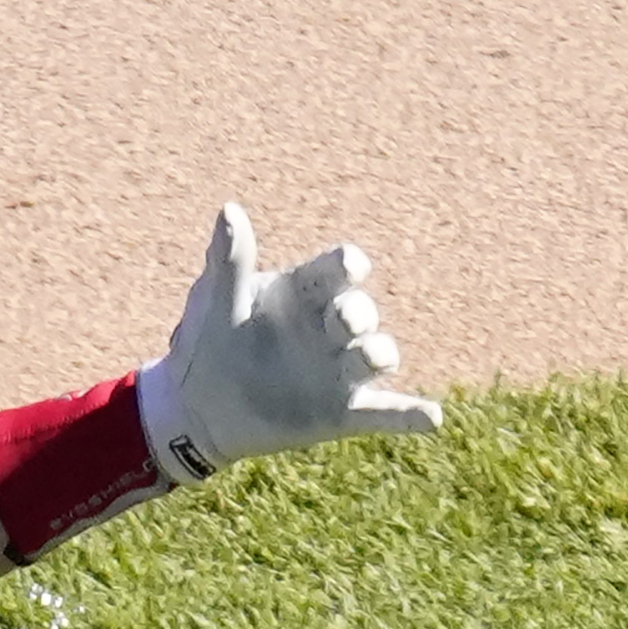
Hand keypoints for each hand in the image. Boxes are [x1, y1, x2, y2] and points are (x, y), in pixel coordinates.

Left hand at [139, 205, 441, 476]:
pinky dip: (408, 416)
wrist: (196, 407)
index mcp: (305, 293)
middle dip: (358, 314)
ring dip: (380, 355)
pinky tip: (431, 418)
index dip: (348, 266)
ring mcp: (339, 370)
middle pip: (362, 313)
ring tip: (372, 358)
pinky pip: (384, 413)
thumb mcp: (216, 302)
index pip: (339, 271)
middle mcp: (330, 328)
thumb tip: (229, 210)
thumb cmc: (207, 342)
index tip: (349, 266)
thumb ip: (230, 261)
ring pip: (378, 357)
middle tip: (342, 322)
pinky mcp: (341, 412)